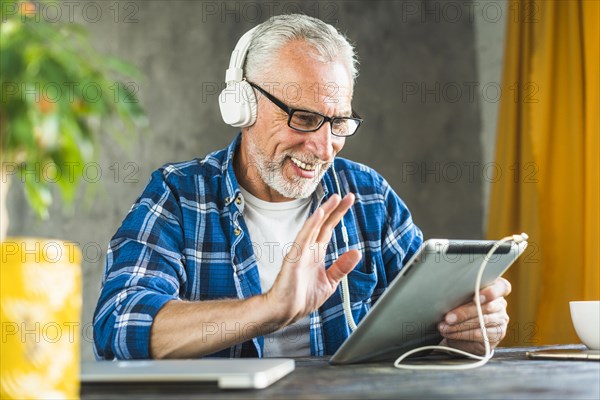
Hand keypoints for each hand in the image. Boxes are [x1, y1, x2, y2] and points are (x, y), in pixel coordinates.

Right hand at [265, 193, 361, 325]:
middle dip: (335, 209)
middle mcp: (308, 249)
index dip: (338, 214)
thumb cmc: (302, 298)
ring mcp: (300, 252)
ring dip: (324, 212)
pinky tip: (318, 215)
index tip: (348, 200)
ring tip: (334, 199)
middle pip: (323, 224)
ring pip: (313, 227)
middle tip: (347, 195)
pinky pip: (303, 238)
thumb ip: (342, 266)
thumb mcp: (330, 282)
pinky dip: (310, 226)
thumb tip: (357, 252)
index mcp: (316, 253)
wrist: (286, 312)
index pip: (329, 228)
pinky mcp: (293, 258)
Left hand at [438, 277, 511, 354]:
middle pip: (487, 307)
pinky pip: (481, 334)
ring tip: (445, 327)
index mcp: (495, 288)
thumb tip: (446, 298)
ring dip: (460, 326)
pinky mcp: (497, 334)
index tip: (475, 298)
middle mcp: (500, 304)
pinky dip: (463, 334)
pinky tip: (452, 334)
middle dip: (464, 313)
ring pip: (482, 321)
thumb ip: (460, 296)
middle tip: (448, 318)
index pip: (502, 287)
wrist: (463, 332)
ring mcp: (501, 319)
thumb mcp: (460, 299)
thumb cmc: (461, 309)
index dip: (490, 292)